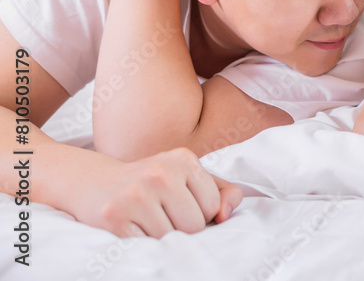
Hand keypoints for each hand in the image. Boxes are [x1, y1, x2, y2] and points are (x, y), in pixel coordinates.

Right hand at [67, 148, 241, 237]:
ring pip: (170, 238)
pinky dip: (142, 242)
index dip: (200, 213)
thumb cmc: (154, 184)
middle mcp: (160, 172)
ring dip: (161, 236)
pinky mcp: (114, 216)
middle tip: (162, 213)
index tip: (181, 203)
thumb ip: (222, 193)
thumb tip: (225, 215)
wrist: (96, 183)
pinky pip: (145, 246)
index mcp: (183, 159)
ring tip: (147, 218)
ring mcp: (135, 194)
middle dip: (182, 227)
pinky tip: (132, 225)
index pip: (212, 206)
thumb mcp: (189, 178)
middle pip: (194, 225)